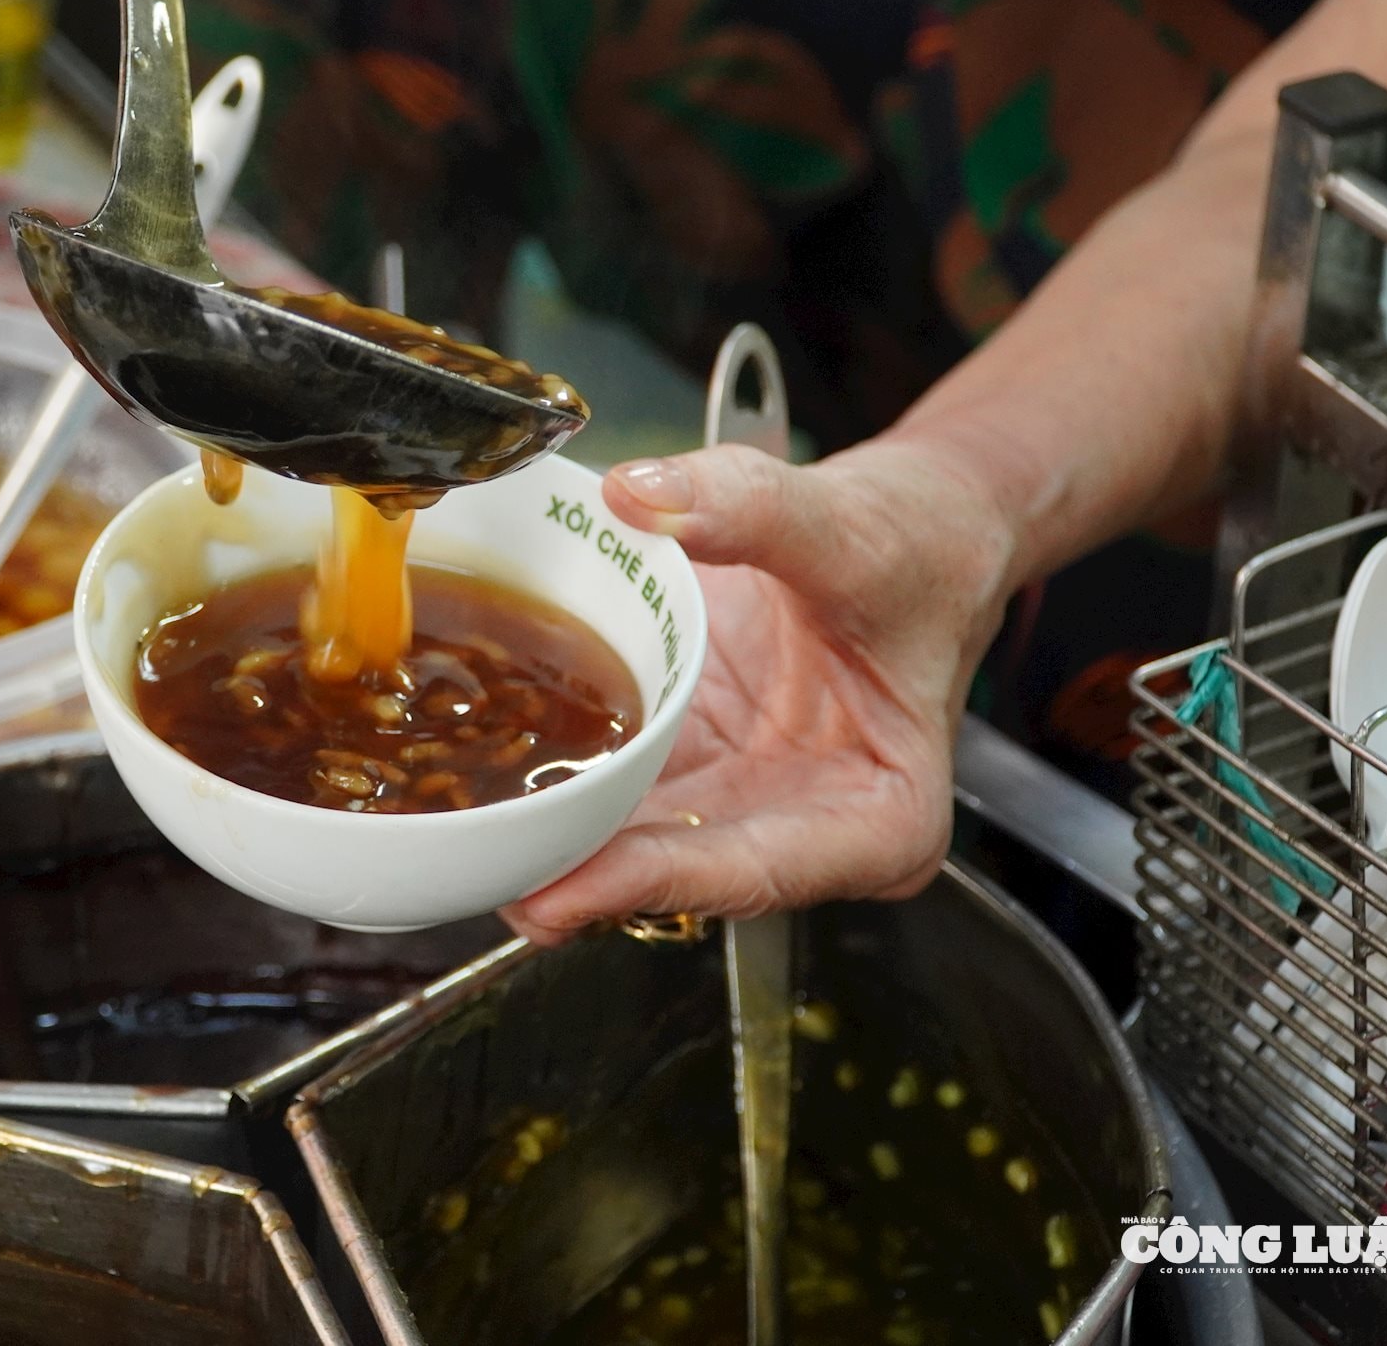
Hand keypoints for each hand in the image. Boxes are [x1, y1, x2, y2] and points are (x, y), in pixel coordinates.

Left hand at [500, 439, 1017, 944]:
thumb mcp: (850, 522)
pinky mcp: (688, 759)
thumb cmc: (922, 546)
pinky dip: (556, 772)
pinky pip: (614, 775)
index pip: (754, 871)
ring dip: (553, 835)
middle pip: (678, 871)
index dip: (654, 883)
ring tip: (464, 838)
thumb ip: (748, 507)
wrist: (912, 521)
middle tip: (482, 875)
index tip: (565, 890)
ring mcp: (738, 798)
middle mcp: (804, 829)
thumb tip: (640, 495)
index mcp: (880, 820)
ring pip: (633, 837)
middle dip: (578, 876)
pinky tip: (485, 772)